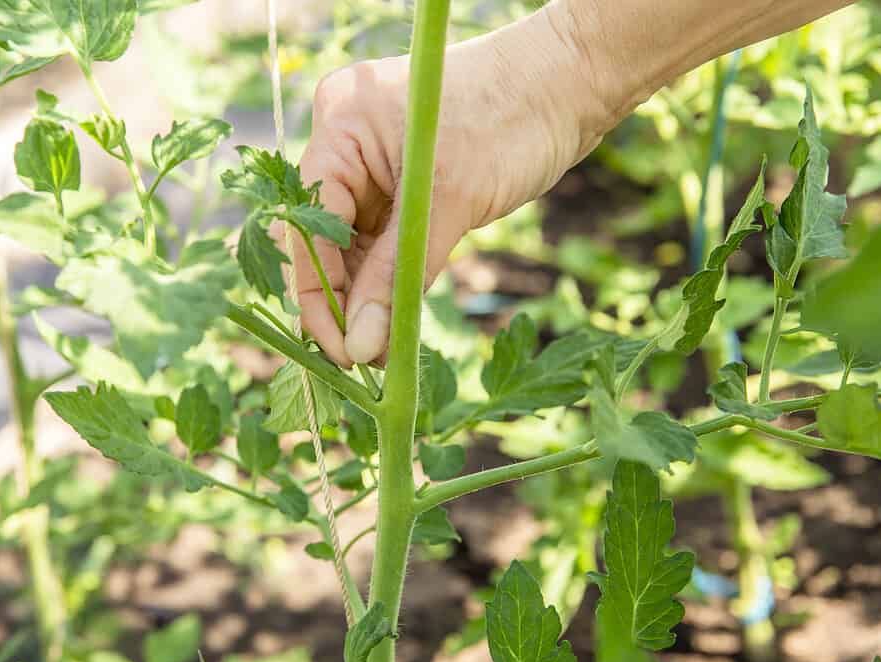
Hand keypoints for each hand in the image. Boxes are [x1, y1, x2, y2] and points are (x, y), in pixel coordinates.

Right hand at [290, 6, 606, 367]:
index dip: (317, 293)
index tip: (339, 349)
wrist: (571, 82)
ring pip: (355, 244)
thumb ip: (400, 276)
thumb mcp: (451, 202)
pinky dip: (391, 277)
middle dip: (342, 300)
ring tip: (381, 351)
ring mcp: (374, 161)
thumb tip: (362, 345)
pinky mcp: (403, 180)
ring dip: (368, 296)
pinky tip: (395, 319)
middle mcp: (346, 141)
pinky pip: (383, 238)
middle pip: (324, 237)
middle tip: (361, 360)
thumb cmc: (513, 120)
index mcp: (341, 126)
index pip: (309, 224)